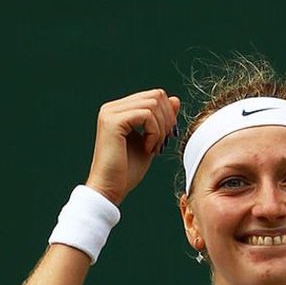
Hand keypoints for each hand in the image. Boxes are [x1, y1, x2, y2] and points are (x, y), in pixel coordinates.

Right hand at [86, 89, 180, 205]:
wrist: (110, 188)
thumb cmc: (127, 170)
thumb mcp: (151, 140)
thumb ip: (161, 119)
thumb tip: (175, 99)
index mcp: (119, 110)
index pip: (153, 96)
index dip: (168, 114)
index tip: (168, 136)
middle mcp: (112, 107)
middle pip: (156, 96)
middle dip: (168, 119)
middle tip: (164, 142)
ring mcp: (110, 113)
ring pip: (153, 104)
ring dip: (161, 128)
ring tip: (156, 148)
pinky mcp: (113, 122)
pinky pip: (146, 115)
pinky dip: (154, 132)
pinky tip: (149, 149)